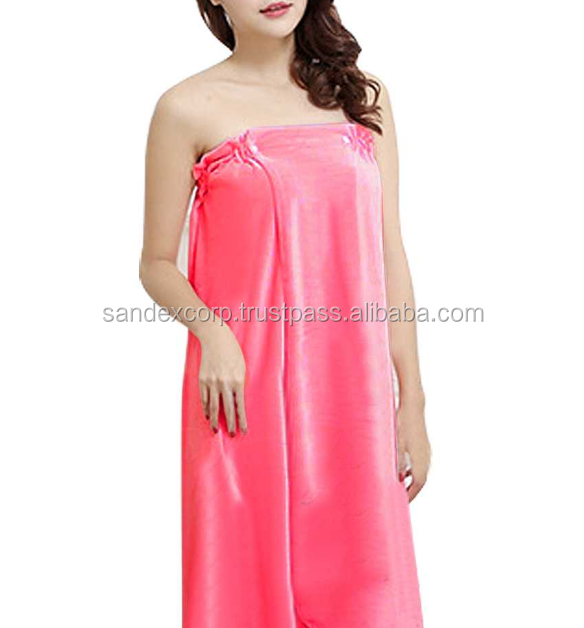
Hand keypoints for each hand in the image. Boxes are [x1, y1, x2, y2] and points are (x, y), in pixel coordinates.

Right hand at [198, 322, 247, 436]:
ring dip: (214, 420)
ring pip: (212, 407)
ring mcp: (212, 383)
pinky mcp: (202, 380)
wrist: (215, 338)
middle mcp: (224, 384)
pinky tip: (208, 416)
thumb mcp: (242, 367)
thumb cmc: (232, 351)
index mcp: (237, 381)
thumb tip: (237, 400)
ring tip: (216, 430)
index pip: (240, 406)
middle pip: (227, 410)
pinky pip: (204, 399)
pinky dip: (205, 409)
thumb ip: (239, 384)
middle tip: (232, 435)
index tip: (243, 431)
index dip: (241, 420)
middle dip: (230, 424)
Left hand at [396, 399, 430, 501]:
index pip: (417, 485)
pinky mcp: (425, 445)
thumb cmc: (402, 423)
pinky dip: (414, 471)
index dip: (410, 495)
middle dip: (412, 490)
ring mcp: (427, 451)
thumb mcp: (396, 444)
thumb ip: (397, 462)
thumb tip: (397, 479)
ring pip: (422, 472)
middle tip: (402, 498)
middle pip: (421, 481)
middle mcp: (426, 458)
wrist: (413, 406)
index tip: (403, 502)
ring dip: (413, 481)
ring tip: (401, 486)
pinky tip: (404, 470)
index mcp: (420, 460)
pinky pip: (421, 463)